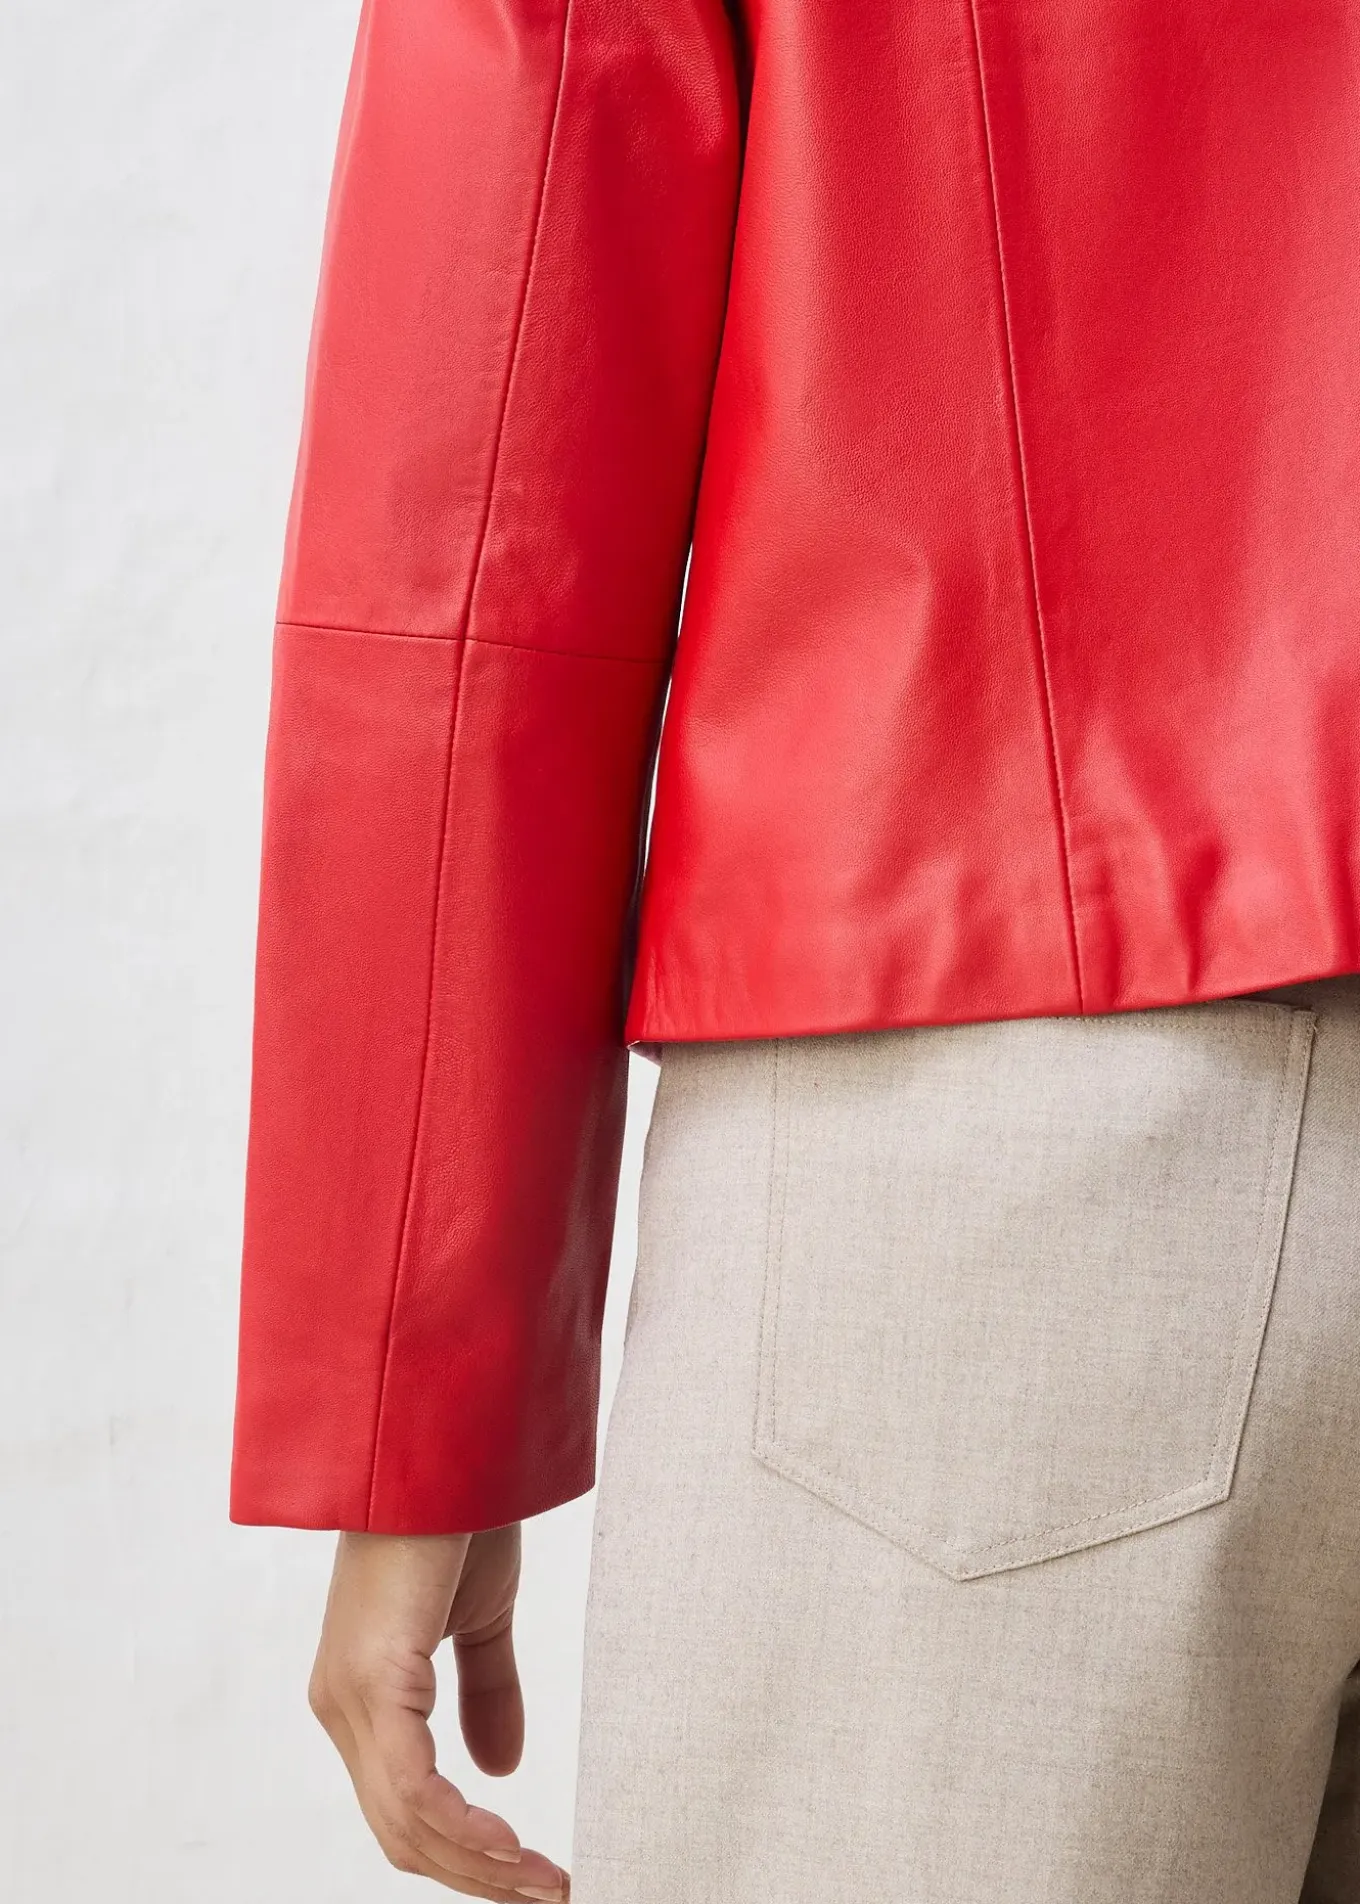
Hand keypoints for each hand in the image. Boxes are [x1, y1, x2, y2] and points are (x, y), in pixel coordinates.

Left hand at [308, 1526, 568, 1898]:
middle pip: (403, 1832)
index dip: (466, 1851)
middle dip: (479, 1874)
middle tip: (551, 1893)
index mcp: (363, 1694)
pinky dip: (464, 1829)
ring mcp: (350, 1697)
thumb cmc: (457, 1515)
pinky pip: (413, 1787)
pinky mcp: (373, 1681)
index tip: (532, 1873)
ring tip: (545, 1882)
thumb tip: (501, 1770)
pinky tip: (509, 1845)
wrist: (444, 1447)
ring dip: (482, 1864)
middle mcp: (343, 1705)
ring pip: (407, 1823)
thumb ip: (486, 1691)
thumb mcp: (481, 1616)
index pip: (404, 1806)